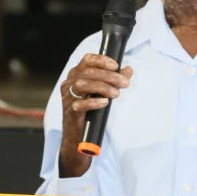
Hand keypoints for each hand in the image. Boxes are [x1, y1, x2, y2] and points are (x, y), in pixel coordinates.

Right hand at [58, 53, 131, 176]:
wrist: (78, 135)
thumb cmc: (90, 111)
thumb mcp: (104, 92)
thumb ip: (115, 79)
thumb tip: (128, 70)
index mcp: (76, 75)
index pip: (87, 60)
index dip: (101, 60)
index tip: (116, 65)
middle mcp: (69, 83)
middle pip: (88, 72)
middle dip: (109, 76)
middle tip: (124, 83)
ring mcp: (68, 97)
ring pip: (82, 85)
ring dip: (102, 87)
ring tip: (116, 94)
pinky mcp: (70, 111)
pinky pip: (79, 104)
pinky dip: (93, 102)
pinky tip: (104, 103)